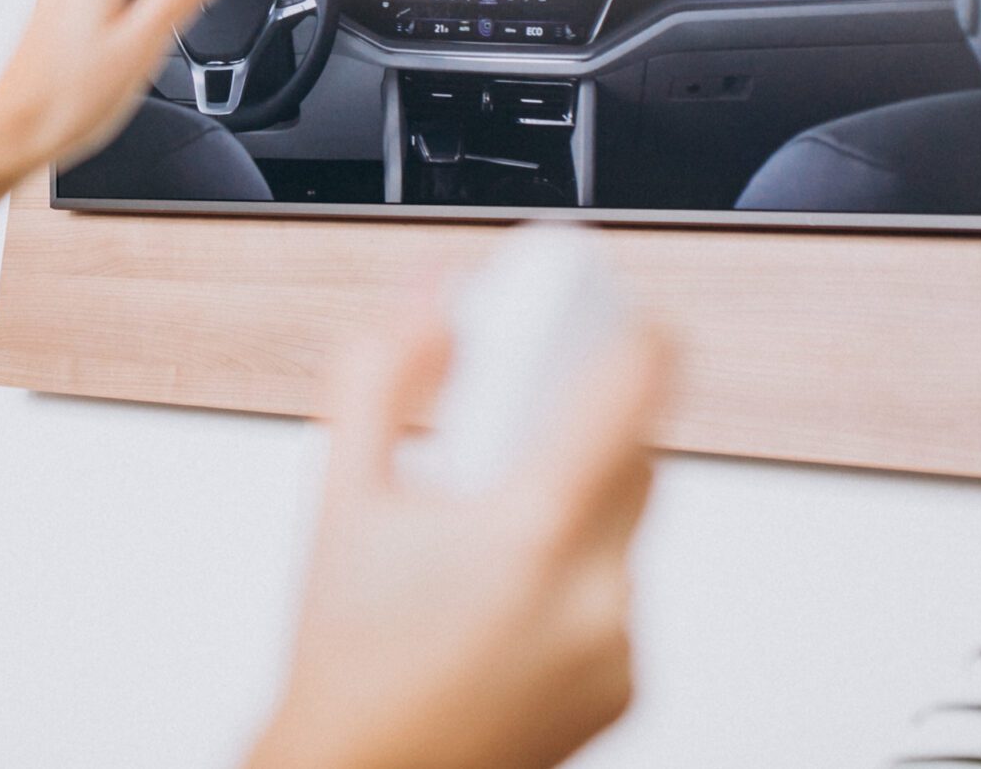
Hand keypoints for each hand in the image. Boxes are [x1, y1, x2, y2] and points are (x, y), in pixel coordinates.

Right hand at [252, 313, 669, 768]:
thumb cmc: (345, 655)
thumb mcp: (340, 492)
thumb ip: (383, 373)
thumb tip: (433, 300)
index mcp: (532, 533)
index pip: (640, 386)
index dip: (635, 331)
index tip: (615, 312)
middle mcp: (597, 591)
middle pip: (638, 449)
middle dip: (583, 421)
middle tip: (510, 425)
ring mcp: (620, 643)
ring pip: (630, 519)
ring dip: (579, 496)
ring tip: (487, 526)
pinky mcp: (628, 681)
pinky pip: (623, 585)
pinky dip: (579, 566)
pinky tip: (503, 590)